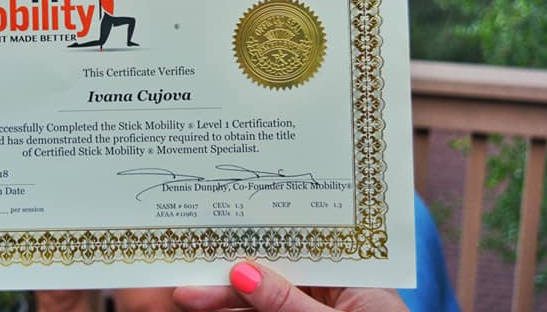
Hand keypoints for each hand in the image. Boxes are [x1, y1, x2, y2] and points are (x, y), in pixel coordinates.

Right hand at [173, 261, 406, 311]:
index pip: (304, 249)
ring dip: (228, 305)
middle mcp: (337, 297)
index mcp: (358, 281)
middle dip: (232, 281)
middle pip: (276, 277)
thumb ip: (287, 302)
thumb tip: (241, 272)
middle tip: (189, 285)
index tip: (218, 244)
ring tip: (189, 299)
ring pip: (265, 303)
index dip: (259, 242)